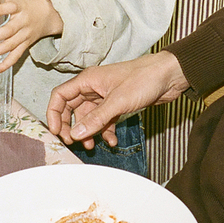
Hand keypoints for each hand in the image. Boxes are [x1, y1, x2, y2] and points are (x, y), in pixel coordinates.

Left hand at [0, 0, 62, 71]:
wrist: (49, 15)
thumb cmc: (27, 3)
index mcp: (20, 6)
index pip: (10, 8)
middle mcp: (23, 22)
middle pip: (8, 31)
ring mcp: (25, 35)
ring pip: (9, 46)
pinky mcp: (26, 45)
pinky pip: (16, 57)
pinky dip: (6, 65)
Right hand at [46, 50, 187, 148]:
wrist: (169, 76)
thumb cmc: (144, 79)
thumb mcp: (118, 101)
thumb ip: (96, 119)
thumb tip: (76, 134)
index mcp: (88, 80)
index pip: (60, 95)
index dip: (54, 113)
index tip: (56, 132)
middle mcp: (93, 88)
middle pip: (72, 108)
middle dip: (71, 126)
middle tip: (74, 142)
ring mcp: (105, 96)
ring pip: (88, 117)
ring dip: (89, 131)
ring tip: (93, 146)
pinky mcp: (117, 104)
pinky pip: (104, 120)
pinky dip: (105, 131)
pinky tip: (113, 141)